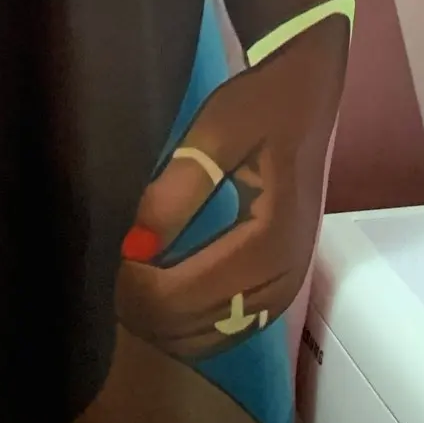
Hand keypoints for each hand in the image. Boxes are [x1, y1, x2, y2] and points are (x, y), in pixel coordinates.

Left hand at [115, 17, 347, 359]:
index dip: (153, 292)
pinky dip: (204, 329)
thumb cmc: (259, 105)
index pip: (203, 289)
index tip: (121, 267)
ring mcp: (293, 277)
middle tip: (118, 289)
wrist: (306, 91)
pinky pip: (245, 324)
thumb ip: (179, 188)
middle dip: (161, 315)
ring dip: (179, 329)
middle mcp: (289, 267)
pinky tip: (173, 316)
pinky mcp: (288, 276)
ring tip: (135, 303)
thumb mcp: (215, 131)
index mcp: (273, 234)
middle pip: (215, 321)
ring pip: (230, 331)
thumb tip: (139, 245)